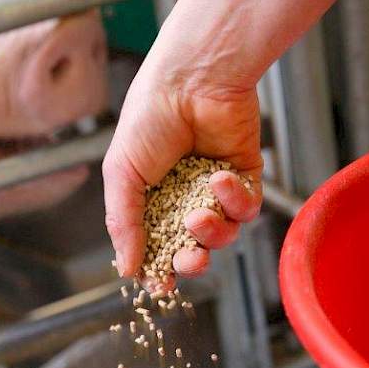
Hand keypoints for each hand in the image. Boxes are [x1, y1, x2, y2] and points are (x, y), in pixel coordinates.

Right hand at [102, 66, 261, 287]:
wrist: (192, 80)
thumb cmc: (150, 118)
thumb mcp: (122, 173)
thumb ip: (123, 223)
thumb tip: (126, 269)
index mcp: (150, 198)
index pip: (156, 245)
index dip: (159, 269)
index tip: (159, 286)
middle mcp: (184, 197)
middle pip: (192, 249)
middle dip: (191, 261)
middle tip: (189, 262)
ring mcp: (215, 190)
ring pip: (223, 235)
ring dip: (212, 232)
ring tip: (200, 214)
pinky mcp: (245, 177)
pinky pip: (246, 208)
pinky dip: (234, 201)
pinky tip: (220, 179)